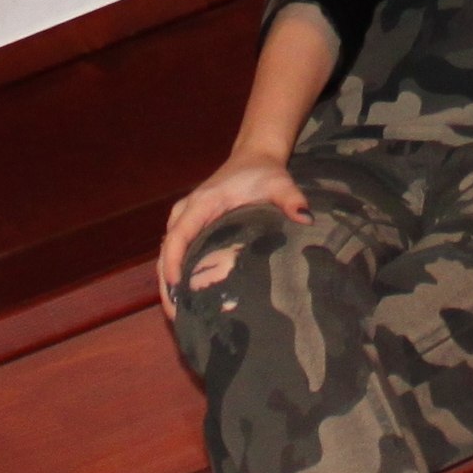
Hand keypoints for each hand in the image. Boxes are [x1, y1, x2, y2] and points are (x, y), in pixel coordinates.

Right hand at [156, 150, 310, 319]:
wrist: (253, 157)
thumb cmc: (264, 172)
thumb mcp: (279, 183)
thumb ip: (292, 199)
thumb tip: (305, 218)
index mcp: (202, 202)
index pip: (178, 235)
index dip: (172, 263)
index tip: (176, 288)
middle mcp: (186, 211)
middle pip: (166, 250)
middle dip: (167, 283)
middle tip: (177, 316)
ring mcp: (184, 218)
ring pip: (166, 253)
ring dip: (168, 282)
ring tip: (179, 314)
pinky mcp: (189, 225)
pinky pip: (175, 251)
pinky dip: (175, 273)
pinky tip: (186, 297)